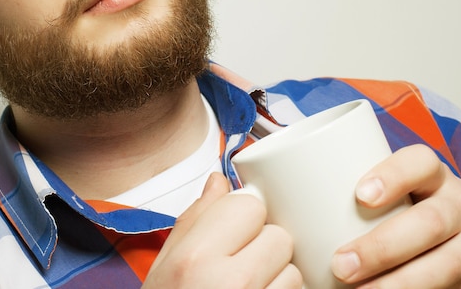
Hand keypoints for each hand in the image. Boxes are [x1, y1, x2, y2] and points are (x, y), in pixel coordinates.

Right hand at [142, 172, 301, 287]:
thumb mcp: (165, 266)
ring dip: (278, 277)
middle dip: (264, 246)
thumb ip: (195, 219)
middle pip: (278, 236)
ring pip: (294, 271)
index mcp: (196, 259)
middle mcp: (230, 284)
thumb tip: (219, 181)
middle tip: (241, 265)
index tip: (233, 230)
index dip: (242, 217)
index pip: (248, 206)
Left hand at [332, 144, 460, 287]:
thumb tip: (264, 188)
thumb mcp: (386, 191)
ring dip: (397, 284)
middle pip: (430, 222)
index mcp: (432, 175)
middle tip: (340, 266)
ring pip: (444, 265)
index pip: (419, 162)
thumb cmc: (400, 210)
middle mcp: (459, 205)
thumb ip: (343, 186)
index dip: (393, 175)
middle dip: (383, 247)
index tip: (359, 195)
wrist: (456, 240)